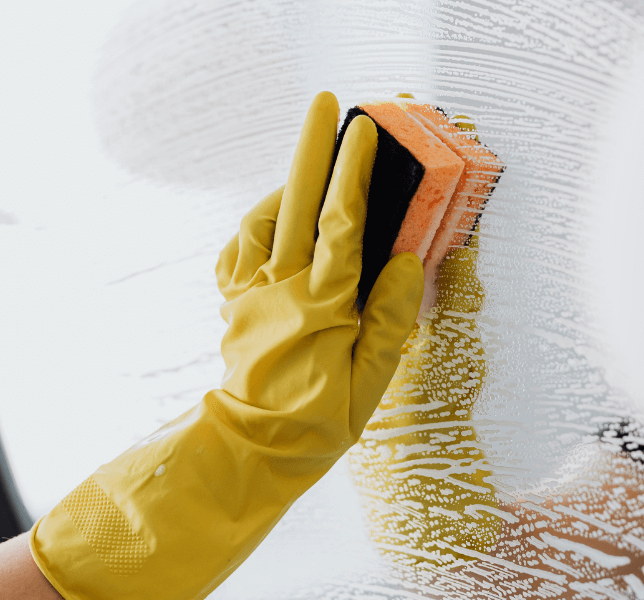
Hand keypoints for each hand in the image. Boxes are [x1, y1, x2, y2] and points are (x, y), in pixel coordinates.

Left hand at [30, 91, 423, 599]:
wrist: (253, 451)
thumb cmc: (318, 422)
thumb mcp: (372, 380)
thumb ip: (392, 317)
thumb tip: (410, 260)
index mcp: (322, 305)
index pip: (341, 226)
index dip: (353, 174)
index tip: (363, 131)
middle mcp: (282, 290)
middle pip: (297, 204)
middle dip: (312, 149)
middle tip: (323, 104)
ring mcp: (251, 295)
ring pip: (262, 223)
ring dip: (284, 185)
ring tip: (306, 166)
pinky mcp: (233, 306)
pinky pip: (236, 254)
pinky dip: (253, 228)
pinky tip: (270, 224)